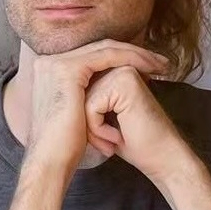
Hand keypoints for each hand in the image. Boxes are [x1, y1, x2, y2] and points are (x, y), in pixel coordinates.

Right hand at [24, 41, 168, 186]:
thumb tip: (109, 89)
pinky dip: (131, 59)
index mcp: (50, 69)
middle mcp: (49, 61)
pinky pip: (107, 57)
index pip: (93, 54)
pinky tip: (150, 67)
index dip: (122, 56)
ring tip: (161, 65)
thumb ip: (86, 94)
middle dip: (134, 52)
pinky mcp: (67, 69)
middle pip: (100, 47)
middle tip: (160, 62)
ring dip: (138, 55)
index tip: (148, 65)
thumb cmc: (66, 145)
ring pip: (106, 49)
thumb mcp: (76, 112)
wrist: (51, 162)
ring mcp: (55, 63)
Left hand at [84, 66, 191, 183]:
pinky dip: (99, 130)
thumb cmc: (133, 143)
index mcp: (115, 72)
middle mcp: (119, 68)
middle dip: (91, 123)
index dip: (89, 118)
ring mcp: (123, 73)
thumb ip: (88, 101)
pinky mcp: (124, 83)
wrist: (160, 159)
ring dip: (95, 128)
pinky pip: (90, 108)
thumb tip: (64, 98)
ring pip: (83, 101)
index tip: (112, 134)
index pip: (81, 91)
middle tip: (114, 139)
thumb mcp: (102, 118)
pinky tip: (118, 138)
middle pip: (80, 95)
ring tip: (114, 140)